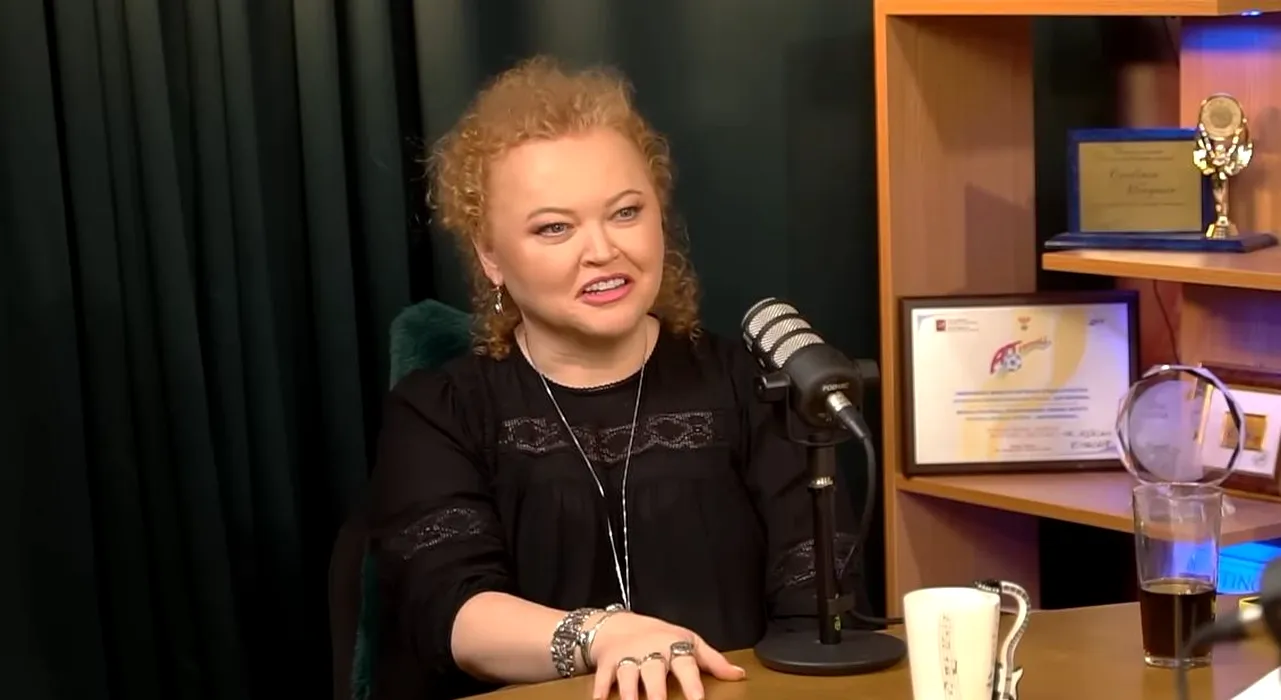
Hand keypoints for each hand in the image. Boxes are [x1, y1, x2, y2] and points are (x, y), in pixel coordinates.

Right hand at [587, 612, 745, 699]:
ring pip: (627, 676)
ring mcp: (627, 657)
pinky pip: (602, 678)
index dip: (692, 683)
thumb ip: (713, 661)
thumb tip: (739, 675)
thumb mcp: (689, 642)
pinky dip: (600, 690)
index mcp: (673, 647)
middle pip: (653, 672)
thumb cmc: (661, 637)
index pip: (685, 665)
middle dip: (656, 692)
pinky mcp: (607, 664)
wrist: (620, 624)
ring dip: (629, 694)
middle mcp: (650, 652)